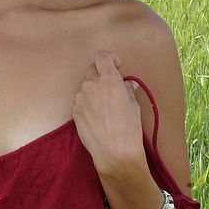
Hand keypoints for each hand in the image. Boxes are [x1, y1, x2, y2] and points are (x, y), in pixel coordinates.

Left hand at [72, 51, 146, 178]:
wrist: (114, 151)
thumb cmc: (128, 128)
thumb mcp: (134, 106)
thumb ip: (127, 90)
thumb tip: (127, 83)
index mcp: (108, 80)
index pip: (102, 56)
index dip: (110, 58)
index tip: (117, 66)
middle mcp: (91, 85)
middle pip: (93, 69)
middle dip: (102, 74)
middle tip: (112, 87)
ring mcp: (80, 97)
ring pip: (86, 86)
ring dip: (95, 90)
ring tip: (106, 107)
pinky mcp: (74, 110)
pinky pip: (81, 100)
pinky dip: (88, 102)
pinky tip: (98, 116)